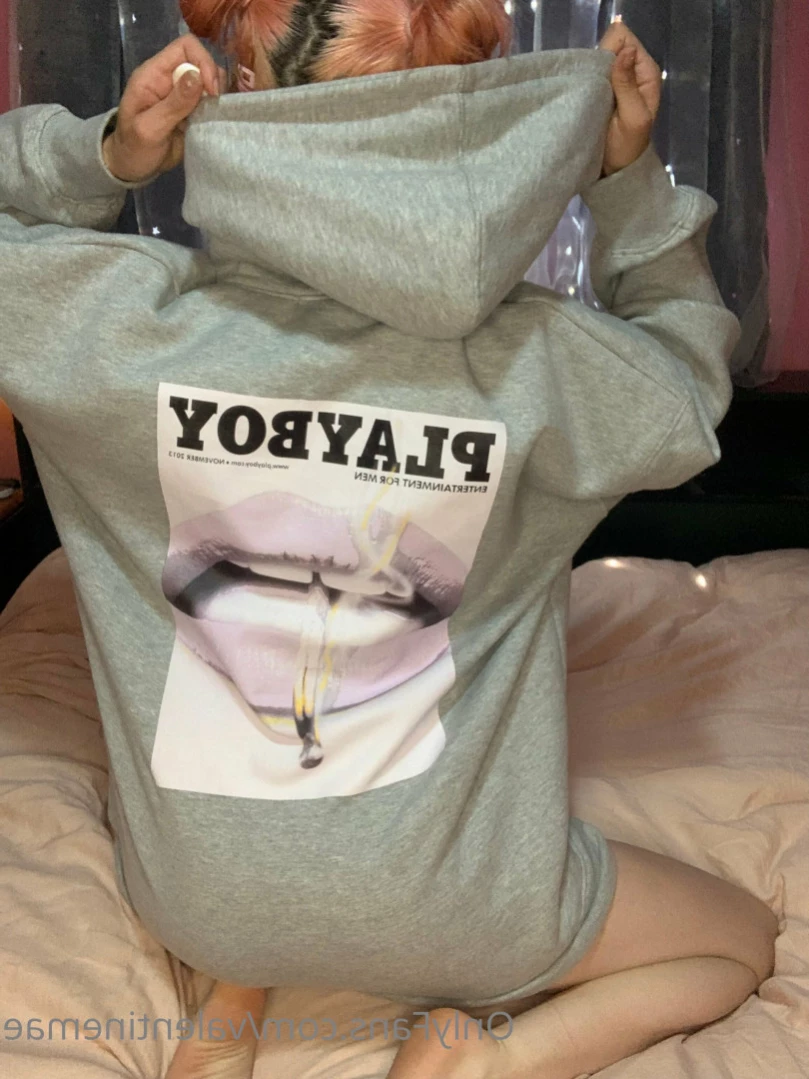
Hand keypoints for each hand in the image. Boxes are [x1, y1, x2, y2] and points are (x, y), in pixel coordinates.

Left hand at [102, 35, 226, 183]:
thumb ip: (173, 103)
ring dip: (217, 97)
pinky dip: (216, 109)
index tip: (211, 90)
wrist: (132, 168)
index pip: (185, 47)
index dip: (203, 62)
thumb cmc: (133, 148)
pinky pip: (210, 101)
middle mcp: (170, 79)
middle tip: (214, 108)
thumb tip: (198, 77)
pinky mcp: (191, 111)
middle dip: (214, 82)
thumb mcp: (150, 128)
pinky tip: (214, 122)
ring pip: (210, 81)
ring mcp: (182, 95)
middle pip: (202, 62)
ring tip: (214, 116)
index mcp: (154, 74)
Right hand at [598, 22, 662, 176]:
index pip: (623, 38)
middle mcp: (632, 70)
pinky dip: (585, 82)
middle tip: (596, 91)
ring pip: (598, 59)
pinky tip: (584, 98)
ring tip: (589, 96)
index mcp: (645, 72)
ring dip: (590, 74)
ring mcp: (617, 80)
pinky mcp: (603, 90)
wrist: (616, 172)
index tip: (603, 77)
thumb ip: (628, 85)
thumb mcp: (632, 117)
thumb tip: (626, 51)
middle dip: (598, 63)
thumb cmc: (627, 148)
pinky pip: (591, 74)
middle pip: (610, 45)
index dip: (609, 52)